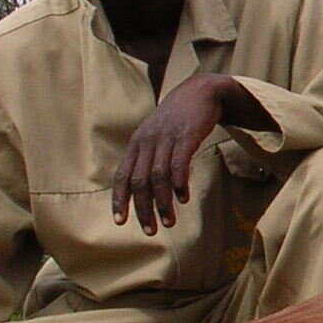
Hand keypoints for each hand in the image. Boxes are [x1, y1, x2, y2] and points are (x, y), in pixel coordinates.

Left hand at [112, 74, 269, 233]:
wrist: (203, 91)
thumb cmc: (179, 118)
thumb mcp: (156, 134)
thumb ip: (149, 157)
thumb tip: (143, 187)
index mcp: (137, 144)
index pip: (122, 176)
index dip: (119, 200)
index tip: (120, 222)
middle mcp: (147, 142)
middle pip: (139, 182)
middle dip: (143, 209)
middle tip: (151, 231)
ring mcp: (166, 138)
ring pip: (158, 177)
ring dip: (163, 203)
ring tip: (169, 222)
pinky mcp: (186, 136)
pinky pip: (179, 163)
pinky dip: (179, 183)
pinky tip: (183, 198)